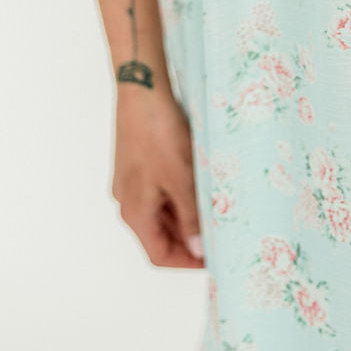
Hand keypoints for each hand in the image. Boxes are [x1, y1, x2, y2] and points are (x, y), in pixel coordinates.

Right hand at [111, 85, 204, 268]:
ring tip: (216, 208)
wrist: (142, 88)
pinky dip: (181, 195)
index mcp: (134, 212)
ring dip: (187, 215)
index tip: (216, 257)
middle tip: (222, 233)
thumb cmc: (158, 133)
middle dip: (190, 238)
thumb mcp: (181, 179)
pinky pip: (161, 190)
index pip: (159, 255)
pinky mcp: (139, 162)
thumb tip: (199, 250)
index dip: (188, 262)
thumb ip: (191, 217)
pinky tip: (201, 183)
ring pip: (162, 211)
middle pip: (160, 235)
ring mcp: (132, 181)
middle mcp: (129, 200)